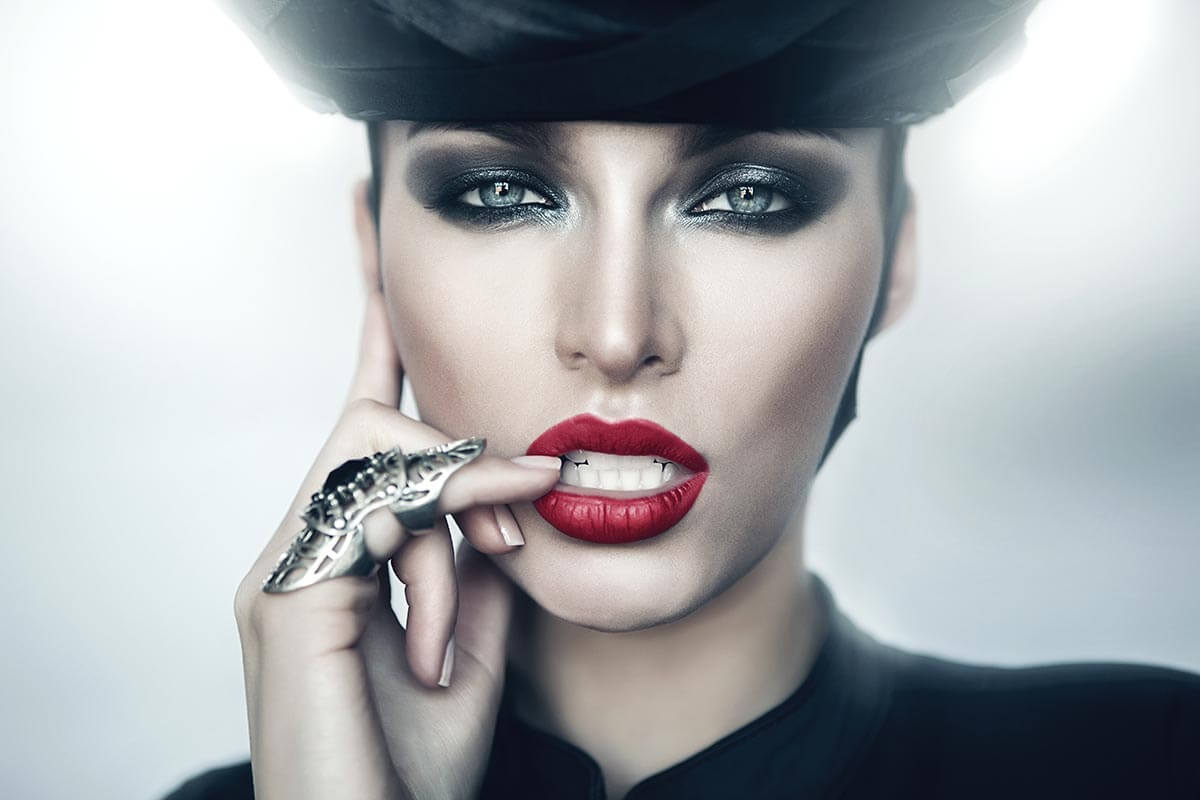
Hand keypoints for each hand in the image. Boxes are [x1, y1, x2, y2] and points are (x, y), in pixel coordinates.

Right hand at [233, 288, 560, 799]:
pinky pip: (378, 513)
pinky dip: (441, 552)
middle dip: (469, 461)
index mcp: (346, 549)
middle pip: (381, 421)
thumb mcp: (475, 640)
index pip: (366, 411)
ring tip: (487, 594)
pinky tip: (447, 631)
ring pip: (384, 454)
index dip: (375, 315)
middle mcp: (304, 544)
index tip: (370, 220)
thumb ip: (476, 558)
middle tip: (527, 518)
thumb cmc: (416, 760)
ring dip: (465, 513)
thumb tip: (506, 493)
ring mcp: (285, 569)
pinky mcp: (286, 599)